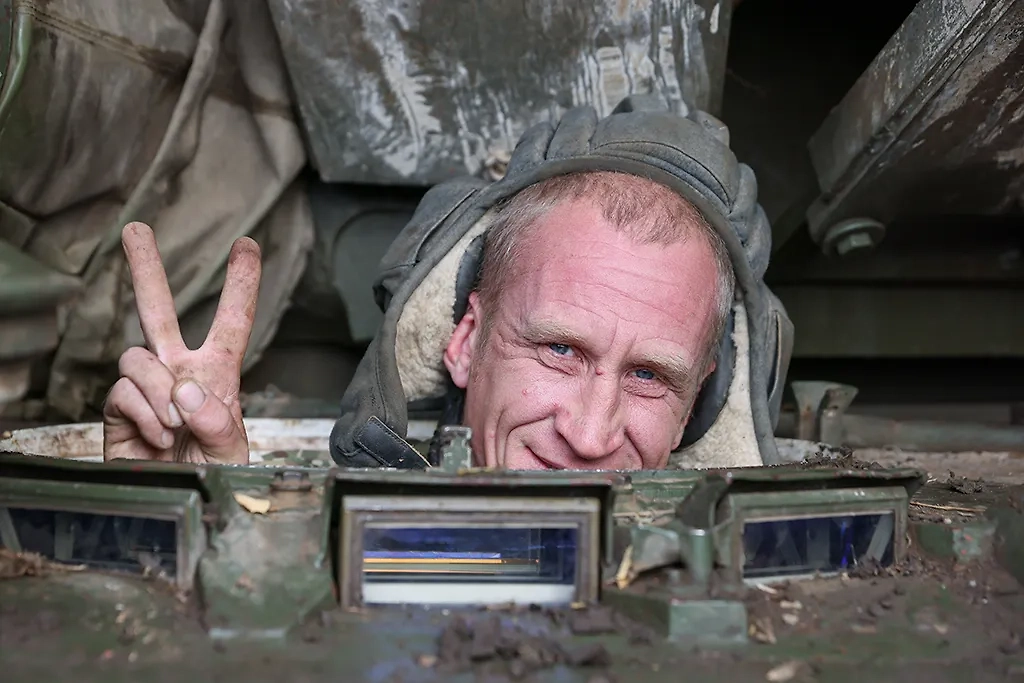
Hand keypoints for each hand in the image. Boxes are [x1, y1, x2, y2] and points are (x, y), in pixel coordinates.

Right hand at [103, 222, 260, 464]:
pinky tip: (157, 438)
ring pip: (137, 357)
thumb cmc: (213, 478)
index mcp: (217, 376)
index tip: (247, 246)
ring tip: (175, 428)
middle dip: (145, 270)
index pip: (232, 323)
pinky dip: (143, 415)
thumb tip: (185, 389)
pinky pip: (123, 391)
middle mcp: (178, 373)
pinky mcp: (119, 410)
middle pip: (158, 312)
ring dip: (159, 391)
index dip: (241, 284)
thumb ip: (219, 423)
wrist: (178, 509)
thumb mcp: (233, 453)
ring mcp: (145, 389)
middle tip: (135, 229)